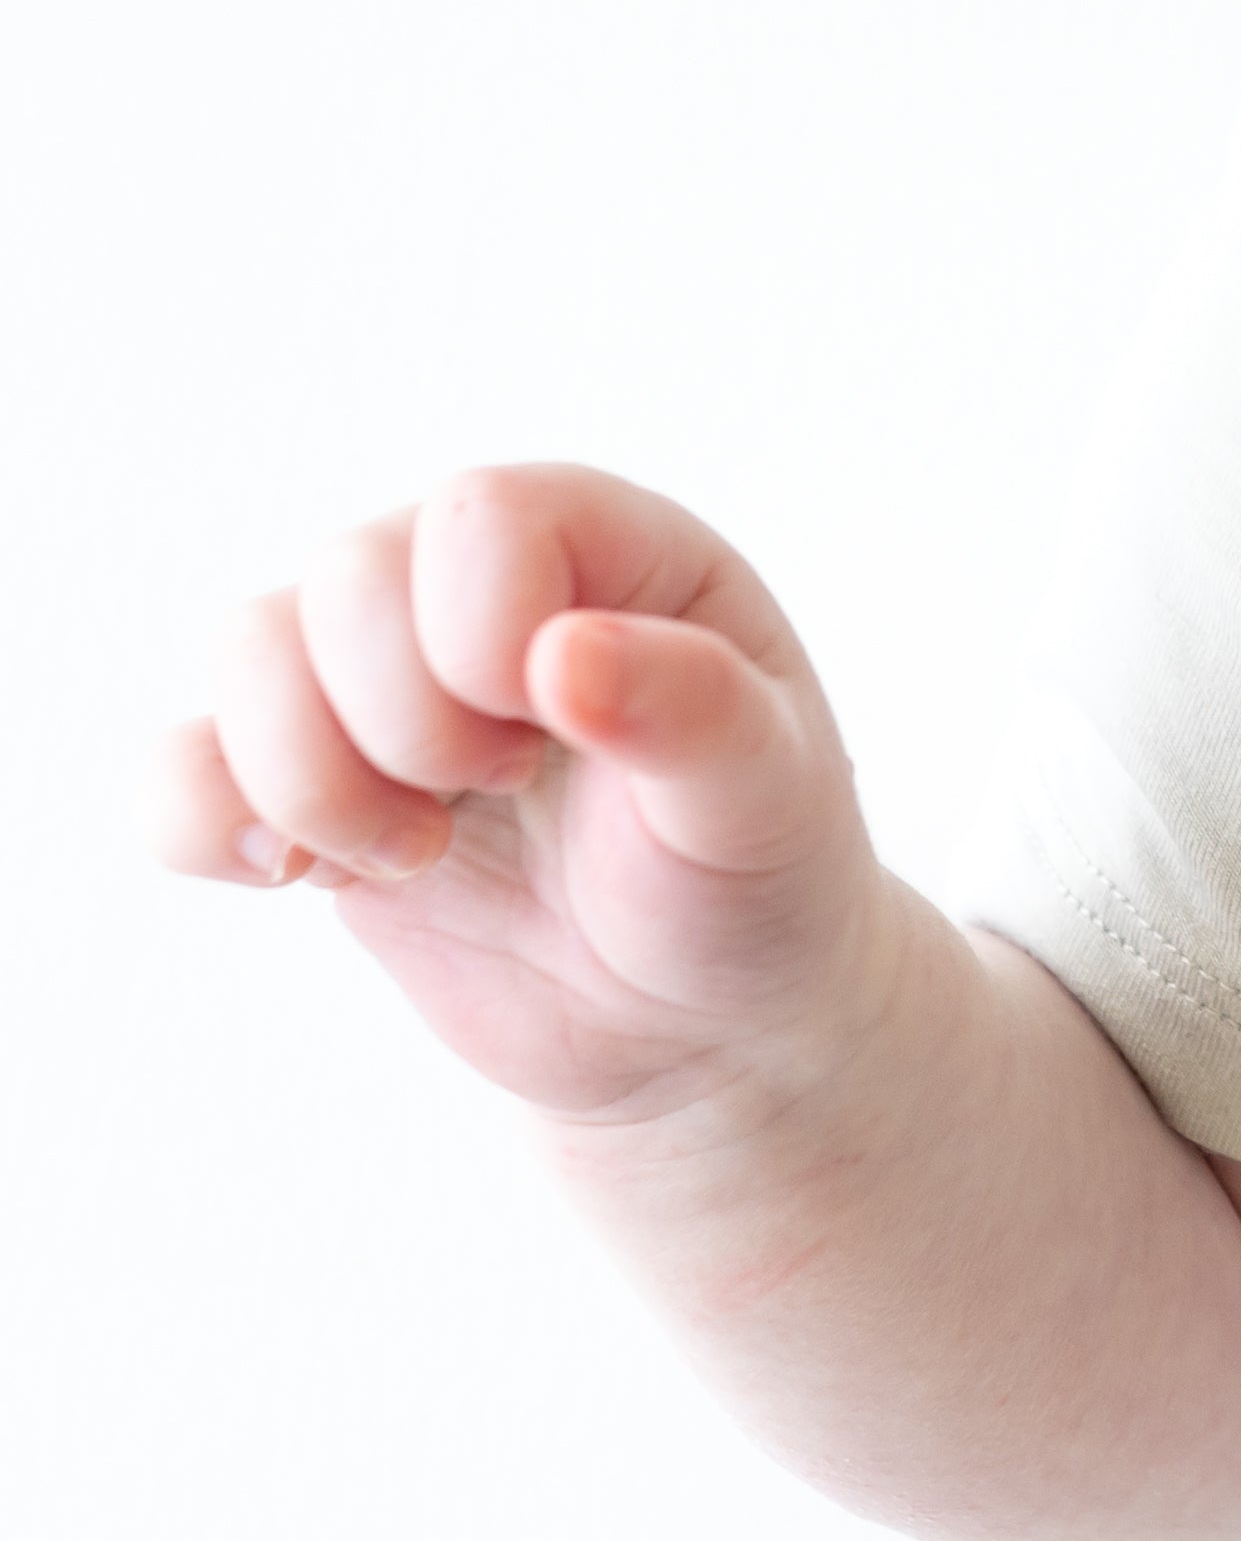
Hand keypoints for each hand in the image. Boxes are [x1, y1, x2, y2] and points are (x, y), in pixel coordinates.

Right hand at [150, 465, 896, 1127]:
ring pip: (240, 650)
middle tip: (501, 793)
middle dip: (406, 725)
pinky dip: (208, 828)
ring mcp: (378, 682)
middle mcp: (477, 587)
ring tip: (417, 851)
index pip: (479, 516)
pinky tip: (305, 878)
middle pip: (343, 580)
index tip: (552, 734)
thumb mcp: (766, 802)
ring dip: (309, 782)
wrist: (700, 1025)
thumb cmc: (756, 884)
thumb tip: (560, 653)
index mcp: (611, 549)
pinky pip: (174, 768)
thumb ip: (695, 713)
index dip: (485, 638)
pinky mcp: (307, 783)